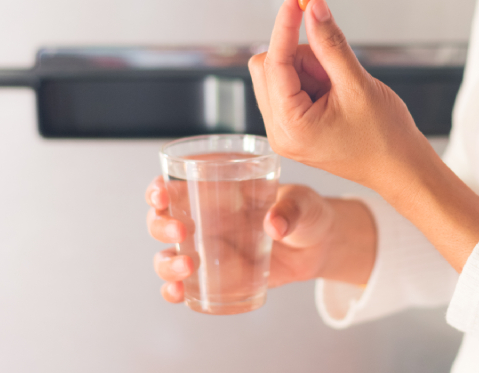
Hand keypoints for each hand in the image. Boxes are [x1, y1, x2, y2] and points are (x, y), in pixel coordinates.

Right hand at [145, 177, 375, 302]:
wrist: (319, 245)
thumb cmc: (306, 212)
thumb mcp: (303, 203)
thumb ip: (290, 210)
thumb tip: (274, 226)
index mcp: (218, 191)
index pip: (176, 185)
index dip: (158, 189)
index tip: (161, 194)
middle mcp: (206, 219)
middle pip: (161, 221)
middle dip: (159, 225)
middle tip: (181, 230)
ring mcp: (209, 249)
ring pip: (167, 255)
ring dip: (166, 262)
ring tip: (187, 265)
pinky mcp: (218, 276)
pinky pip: (186, 285)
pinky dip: (175, 290)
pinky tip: (179, 293)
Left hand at [250, 0, 478, 271]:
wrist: (400, 169)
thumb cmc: (385, 137)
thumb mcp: (358, 84)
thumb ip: (331, 43)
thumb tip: (313, 4)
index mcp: (289, 126)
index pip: (275, 61)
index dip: (287, 23)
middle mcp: (277, 131)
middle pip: (270, 65)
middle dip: (303, 56)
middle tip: (337, 69)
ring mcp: (283, 131)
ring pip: (280, 74)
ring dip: (309, 68)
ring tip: (341, 88)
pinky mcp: (292, 127)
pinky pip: (290, 87)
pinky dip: (311, 79)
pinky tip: (335, 94)